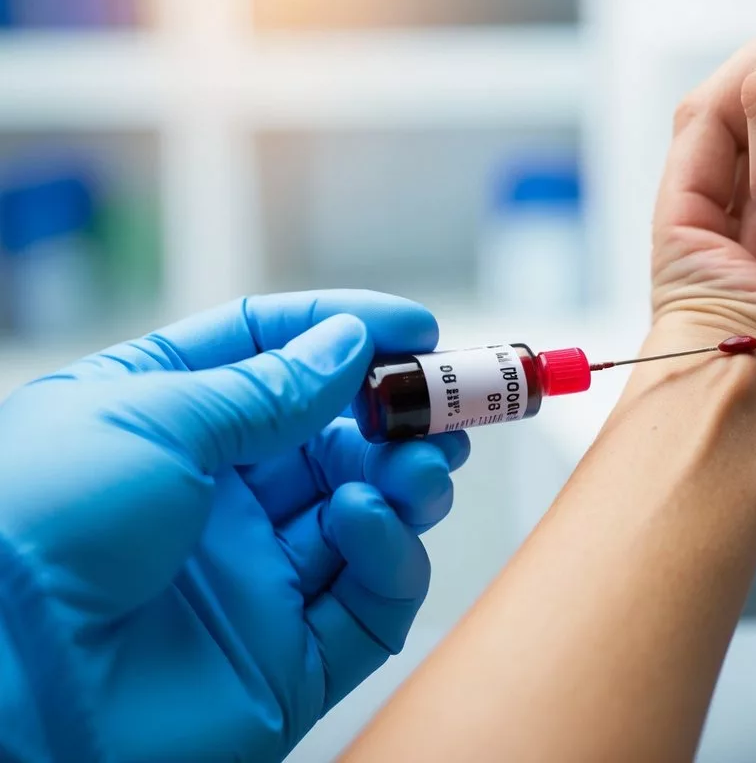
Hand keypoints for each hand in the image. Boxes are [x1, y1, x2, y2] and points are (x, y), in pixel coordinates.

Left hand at [0, 291, 468, 761]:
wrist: (3, 692)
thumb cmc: (34, 529)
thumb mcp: (149, 419)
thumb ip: (267, 387)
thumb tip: (349, 345)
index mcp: (164, 422)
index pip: (271, 355)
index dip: (344, 331)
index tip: (413, 328)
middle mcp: (215, 498)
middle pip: (335, 435)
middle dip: (398, 412)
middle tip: (447, 401)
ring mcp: (257, 578)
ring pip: (368, 511)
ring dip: (409, 477)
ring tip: (420, 463)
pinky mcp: (292, 655)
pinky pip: (370, 597)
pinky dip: (388, 550)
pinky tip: (363, 520)